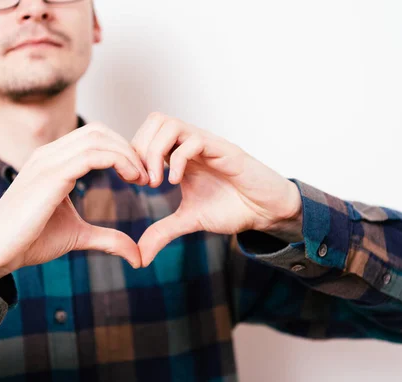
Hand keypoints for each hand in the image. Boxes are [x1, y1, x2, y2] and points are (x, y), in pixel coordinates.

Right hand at [0, 123, 149, 282]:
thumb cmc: (30, 241)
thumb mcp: (78, 236)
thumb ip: (107, 238)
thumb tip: (137, 255)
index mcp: (53, 161)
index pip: (94, 138)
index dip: (122, 151)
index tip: (141, 175)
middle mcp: (49, 154)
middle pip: (99, 132)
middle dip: (129, 148)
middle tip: (148, 175)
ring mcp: (47, 161)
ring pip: (98, 138)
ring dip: (128, 154)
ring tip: (143, 178)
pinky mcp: (50, 175)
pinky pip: (91, 155)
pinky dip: (118, 161)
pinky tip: (132, 178)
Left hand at [131, 112, 302, 266]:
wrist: (265, 211)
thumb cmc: (232, 208)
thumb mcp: (190, 220)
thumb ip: (163, 232)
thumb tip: (139, 256)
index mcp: (181, 155)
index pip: (148, 134)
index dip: (135, 155)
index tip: (137, 183)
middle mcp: (191, 144)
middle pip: (155, 121)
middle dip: (140, 149)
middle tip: (144, 180)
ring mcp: (207, 145)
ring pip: (170, 124)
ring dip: (154, 152)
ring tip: (156, 182)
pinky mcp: (224, 150)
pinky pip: (194, 141)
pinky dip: (177, 160)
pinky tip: (176, 183)